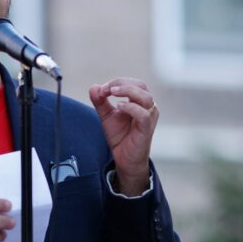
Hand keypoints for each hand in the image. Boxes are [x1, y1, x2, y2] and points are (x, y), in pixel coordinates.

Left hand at [88, 78, 158, 195]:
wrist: (124, 158)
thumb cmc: (120, 136)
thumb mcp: (106, 116)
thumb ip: (100, 102)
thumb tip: (93, 87)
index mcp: (139, 101)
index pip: (132, 83)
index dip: (116, 82)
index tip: (101, 90)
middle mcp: (147, 106)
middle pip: (140, 85)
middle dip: (121, 83)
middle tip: (106, 90)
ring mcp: (149, 117)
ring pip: (146, 97)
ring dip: (128, 91)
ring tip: (112, 93)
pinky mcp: (147, 129)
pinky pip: (144, 114)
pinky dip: (131, 107)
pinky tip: (119, 107)